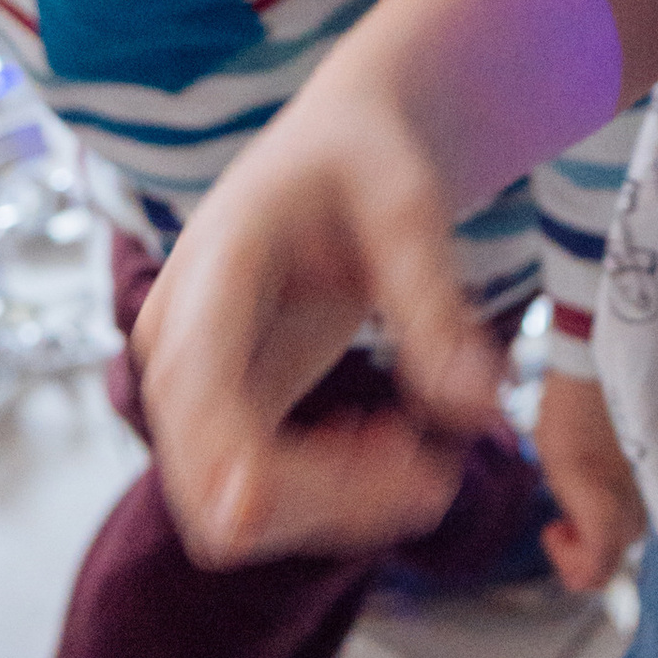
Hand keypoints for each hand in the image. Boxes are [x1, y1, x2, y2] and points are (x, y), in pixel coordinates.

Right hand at [132, 36, 509, 565]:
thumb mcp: (409, 207)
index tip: (402, 482)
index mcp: (210, 273)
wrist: (336, 142)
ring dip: (333, 511)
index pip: (206, 409)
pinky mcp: (221, 412)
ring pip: (229, 515)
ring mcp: (190, 387)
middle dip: (332, 503)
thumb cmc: (365, 155)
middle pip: (215, 487)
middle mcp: (176, 341)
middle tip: (437, 468)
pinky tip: (390, 446)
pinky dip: (328, 500)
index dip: (277, 483)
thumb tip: (481, 406)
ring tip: (423, 456)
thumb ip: (436, 305)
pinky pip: (253, 498)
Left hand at [532, 370, 646, 592]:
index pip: (596, 572)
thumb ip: (577, 514)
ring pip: (627, 532)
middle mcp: (639, 505)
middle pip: (613, 554)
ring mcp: (651, 487)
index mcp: (609, 509)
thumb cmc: (570, 409)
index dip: (569, 563)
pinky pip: (637, 506)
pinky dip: (614, 505)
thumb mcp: (560, 468)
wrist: (598, 360)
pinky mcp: (656, 470)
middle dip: (583, 545)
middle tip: (562, 513)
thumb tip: (583, 551)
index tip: (552, 528)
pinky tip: (596, 476)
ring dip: (600, 524)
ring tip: (577, 489)